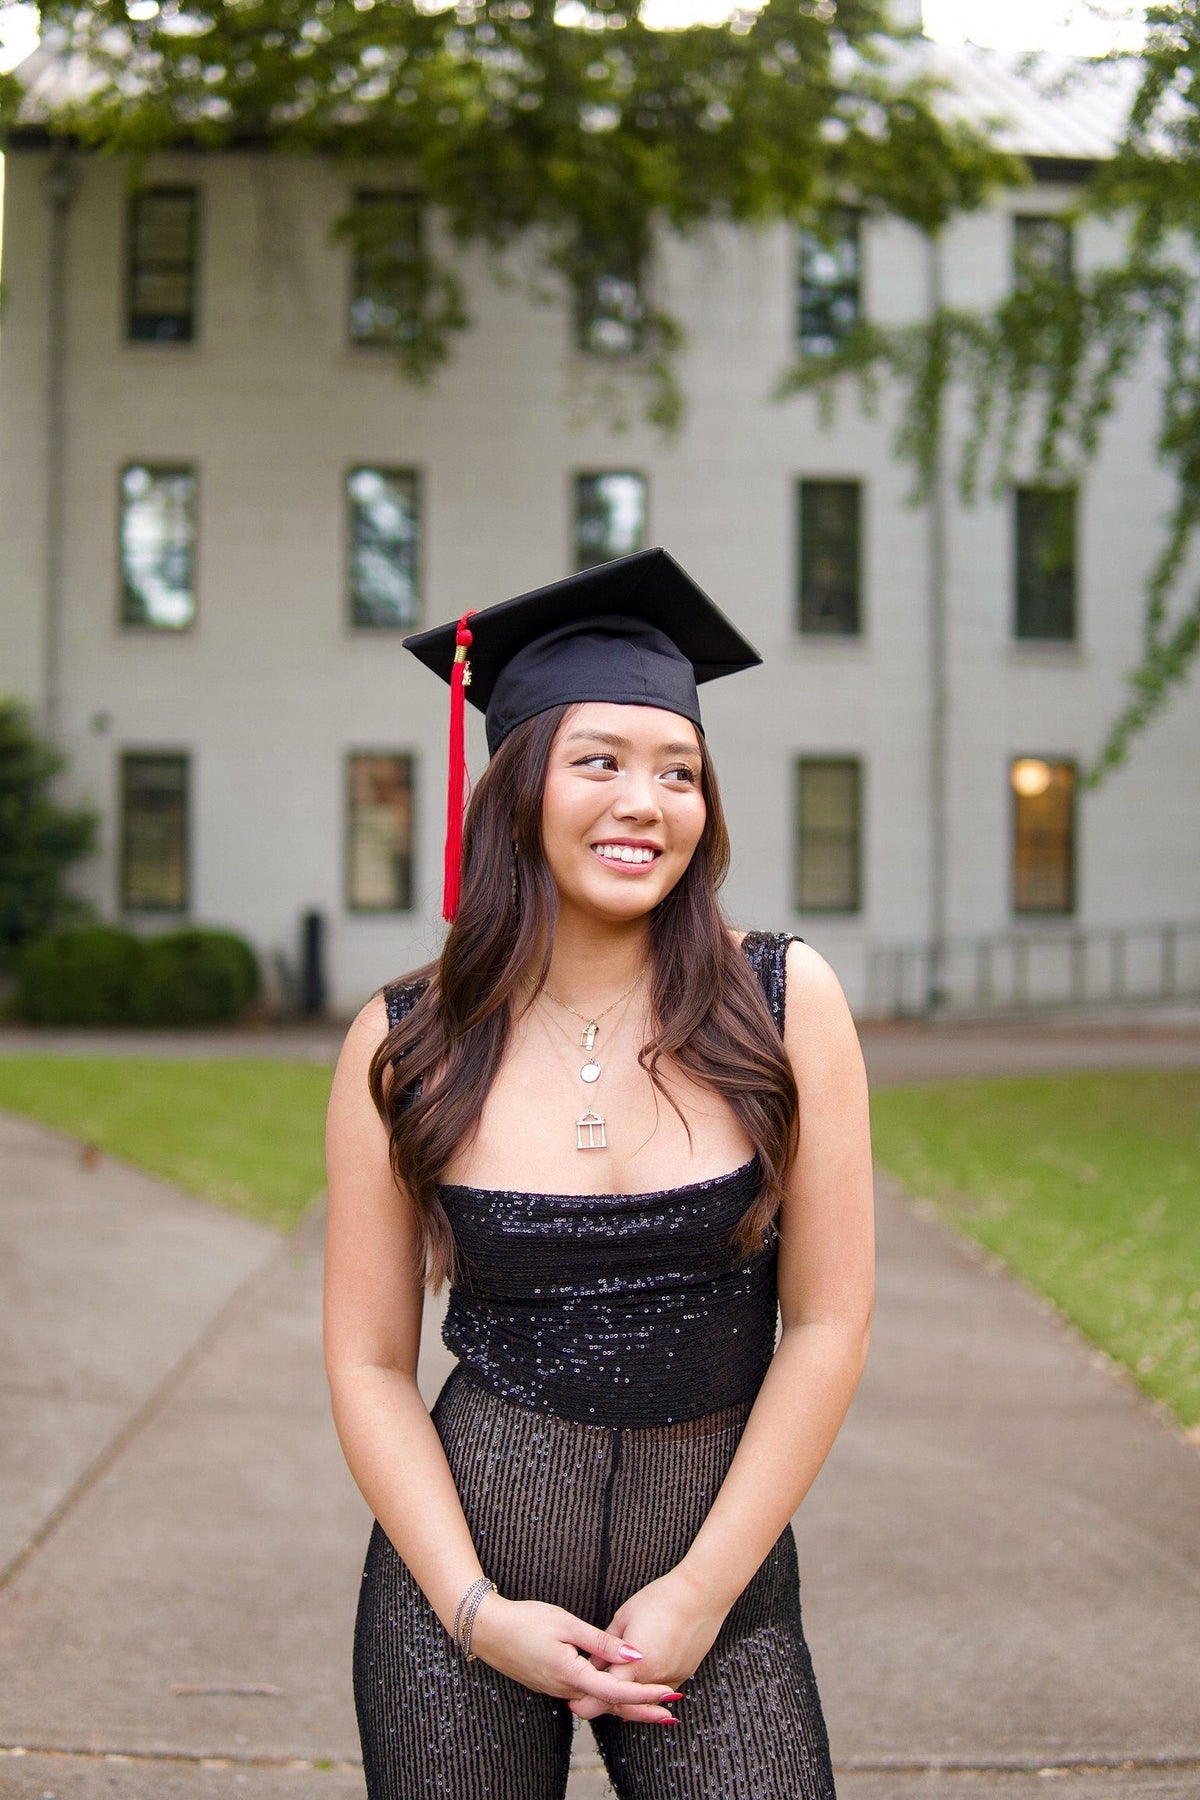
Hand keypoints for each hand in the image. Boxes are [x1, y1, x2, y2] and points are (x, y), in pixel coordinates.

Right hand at [467, 1594, 679, 1722]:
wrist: (487, 1630)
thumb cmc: (526, 1621)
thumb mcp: (567, 1624)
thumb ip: (602, 1642)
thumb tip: (635, 1655)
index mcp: (572, 1676)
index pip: (617, 1693)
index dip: (646, 1695)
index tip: (670, 1695)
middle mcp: (566, 1690)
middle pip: (611, 1706)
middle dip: (642, 1710)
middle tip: (672, 1712)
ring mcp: (557, 1690)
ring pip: (598, 1703)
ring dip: (626, 1705)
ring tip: (653, 1703)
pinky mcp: (552, 1684)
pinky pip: (586, 1696)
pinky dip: (607, 1697)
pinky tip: (617, 1690)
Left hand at [568, 1566, 726, 1721]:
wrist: (701, 1595)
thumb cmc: (660, 1600)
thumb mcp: (624, 1618)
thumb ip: (605, 1646)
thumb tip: (591, 1665)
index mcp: (634, 1663)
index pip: (603, 1694)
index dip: (586, 1702)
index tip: (573, 1704)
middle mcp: (653, 1678)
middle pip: (622, 1703)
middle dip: (602, 1704)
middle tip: (584, 1700)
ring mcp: (671, 1679)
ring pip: (641, 1701)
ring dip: (624, 1698)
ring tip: (608, 1689)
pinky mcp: (683, 1676)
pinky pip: (658, 1692)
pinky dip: (645, 1692)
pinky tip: (635, 1688)